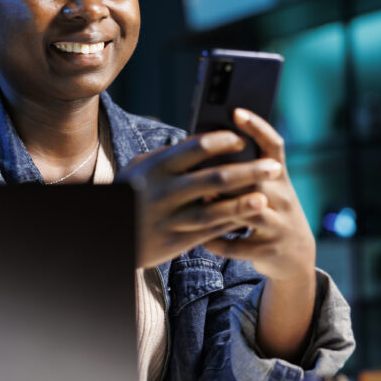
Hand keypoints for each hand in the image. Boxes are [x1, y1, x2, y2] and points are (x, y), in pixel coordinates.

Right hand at [117, 129, 284, 268]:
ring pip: (214, 210)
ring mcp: (169, 218)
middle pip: (215, 179)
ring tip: (266, 199)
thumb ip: (170, 155)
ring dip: (243, 204)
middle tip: (273, 168)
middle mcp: (164, 191)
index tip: (243, 140)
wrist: (106, 231)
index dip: (224, 142)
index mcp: (156, 166)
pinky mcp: (174, 241)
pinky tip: (247, 217)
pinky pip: (208, 231)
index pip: (197, 147)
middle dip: (249, 172)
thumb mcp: (140, 167)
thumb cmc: (130, 192)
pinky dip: (229, 224)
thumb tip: (206, 141)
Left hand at [202, 109, 316, 361]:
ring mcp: (279, 225)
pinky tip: (203, 239)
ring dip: (224, 206)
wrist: (296, 256)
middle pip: (258, 178)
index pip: (273, 145)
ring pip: (250, 210)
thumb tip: (207, 144)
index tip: (236, 111)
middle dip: (232, 173)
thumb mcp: (267, 189)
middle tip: (205, 169)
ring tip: (203, 202)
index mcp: (280, 178)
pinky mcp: (269, 251)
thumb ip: (245, 171)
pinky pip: (238, 246)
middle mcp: (284, 198)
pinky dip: (218, 242)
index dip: (257, 126)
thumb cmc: (271, 213)